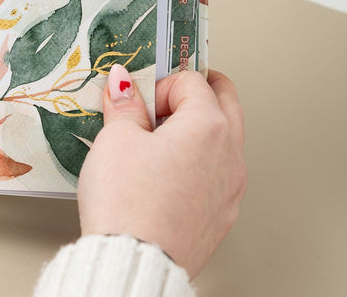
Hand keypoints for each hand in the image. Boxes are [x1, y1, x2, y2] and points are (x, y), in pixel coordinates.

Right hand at [77, 66, 246, 278]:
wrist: (134, 264)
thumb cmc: (128, 204)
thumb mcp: (116, 139)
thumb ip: (124, 104)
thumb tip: (123, 83)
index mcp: (208, 126)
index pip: (191, 81)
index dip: (160, 83)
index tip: (137, 97)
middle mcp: (229, 155)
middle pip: (224, 102)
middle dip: (195, 91)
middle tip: (163, 95)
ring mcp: (230, 188)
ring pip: (225, 139)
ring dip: (199, 127)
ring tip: (159, 137)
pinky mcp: (221, 216)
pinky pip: (217, 174)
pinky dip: (198, 161)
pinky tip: (166, 171)